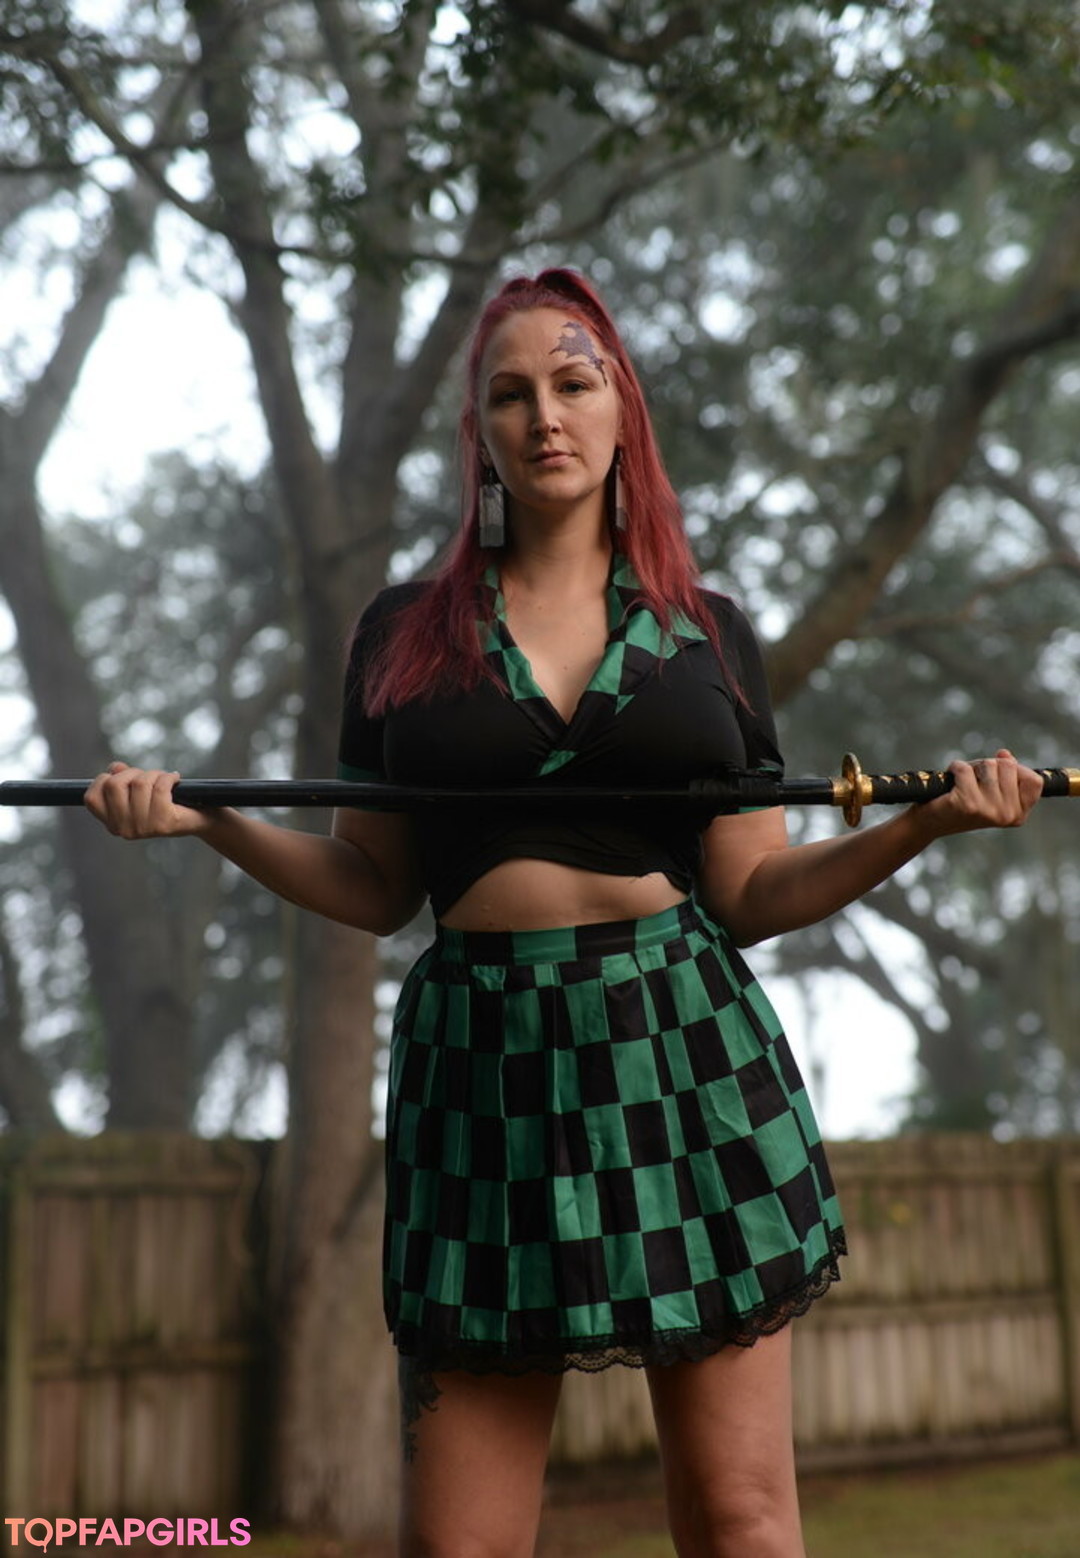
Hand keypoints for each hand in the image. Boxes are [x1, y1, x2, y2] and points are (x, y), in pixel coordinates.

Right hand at [83, 762, 214, 838]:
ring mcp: (143, 828)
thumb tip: (115, 768)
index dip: (105, 779)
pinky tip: (175, 779)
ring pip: (139, 783)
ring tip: (163, 778)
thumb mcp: (138, 790)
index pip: (92, 797)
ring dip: (153, 774)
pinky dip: (169, 777)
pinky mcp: (163, 823)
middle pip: (114, 784)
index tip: (123, 777)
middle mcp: (124, 829)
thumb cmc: (166, 802)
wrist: (200, 818)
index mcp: (112, 824)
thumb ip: (121, 778)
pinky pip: (160, 786)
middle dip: (132, 772)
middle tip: (147, 776)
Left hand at [922, 748, 1042, 836]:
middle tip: (975, 780)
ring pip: (988, 765)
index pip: (1034, 781)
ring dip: (972, 767)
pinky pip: (965, 769)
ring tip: (962, 783)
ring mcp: (988, 811)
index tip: (1000, 774)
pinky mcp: (967, 803)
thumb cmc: (963, 800)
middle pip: (1009, 766)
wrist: (931, 822)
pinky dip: (955, 768)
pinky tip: (951, 782)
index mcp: (1018, 814)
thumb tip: (1005, 754)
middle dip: (989, 765)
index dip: (1017, 770)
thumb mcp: (990, 785)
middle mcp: (1007, 815)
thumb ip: (1005, 771)